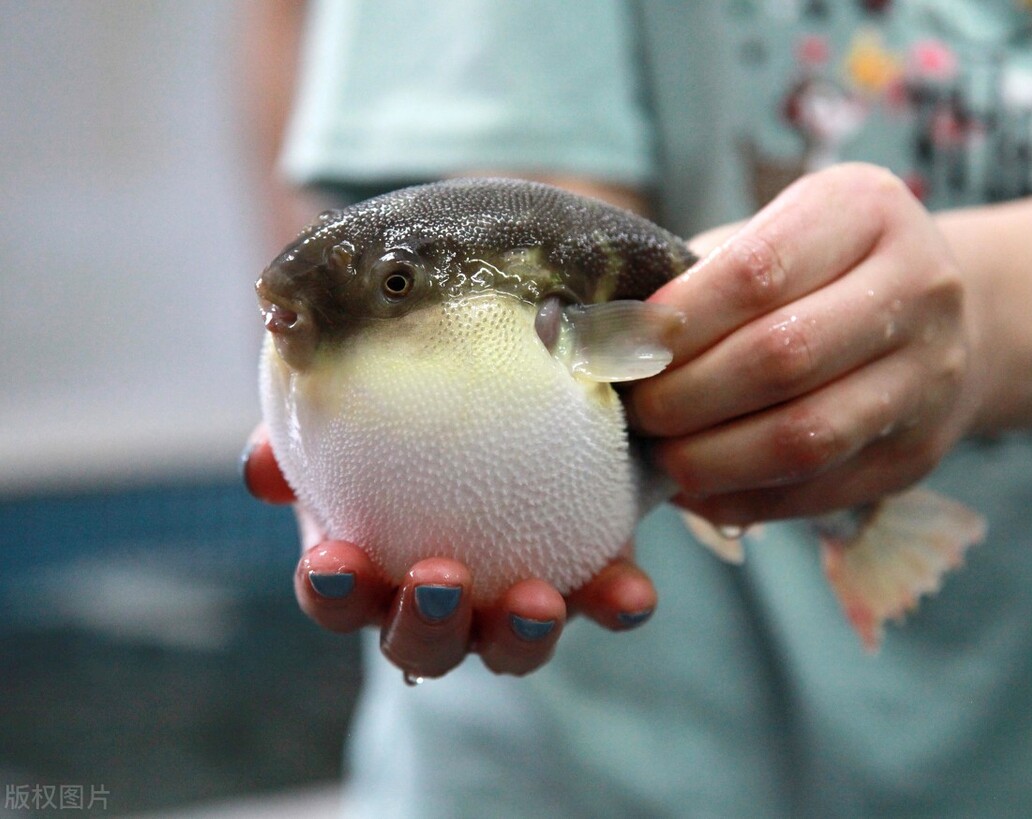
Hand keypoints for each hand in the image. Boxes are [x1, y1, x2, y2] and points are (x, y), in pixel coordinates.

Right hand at [242, 426, 656, 678]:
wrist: (513, 386)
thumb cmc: (417, 403)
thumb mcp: (360, 400)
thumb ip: (309, 422)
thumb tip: (259, 467)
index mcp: (373, 564)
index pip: (337, 596)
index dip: (332, 591)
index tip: (337, 560)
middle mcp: (442, 600)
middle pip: (420, 643)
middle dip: (423, 625)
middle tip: (437, 580)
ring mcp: (513, 600)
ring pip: (508, 647)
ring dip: (517, 634)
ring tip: (533, 600)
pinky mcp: (586, 579)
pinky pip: (602, 605)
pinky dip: (615, 606)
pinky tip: (629, 594)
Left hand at [627, 164, 982, 525]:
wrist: (945, 320)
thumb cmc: (820, 273)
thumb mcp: (775, 236)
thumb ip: (702, 278)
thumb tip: (603, 341)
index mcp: (867, 212)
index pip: (758, 270)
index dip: (675, 321)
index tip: (617, 348)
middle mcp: (920, 288)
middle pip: (782, 356)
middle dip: (684, 395)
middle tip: (633, 411)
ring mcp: (929, 378)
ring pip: (804, 436)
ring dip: (710, 458)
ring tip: (659, 456)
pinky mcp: (917, 455)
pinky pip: (816, 491)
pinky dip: (741, 498)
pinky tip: (697, 488)